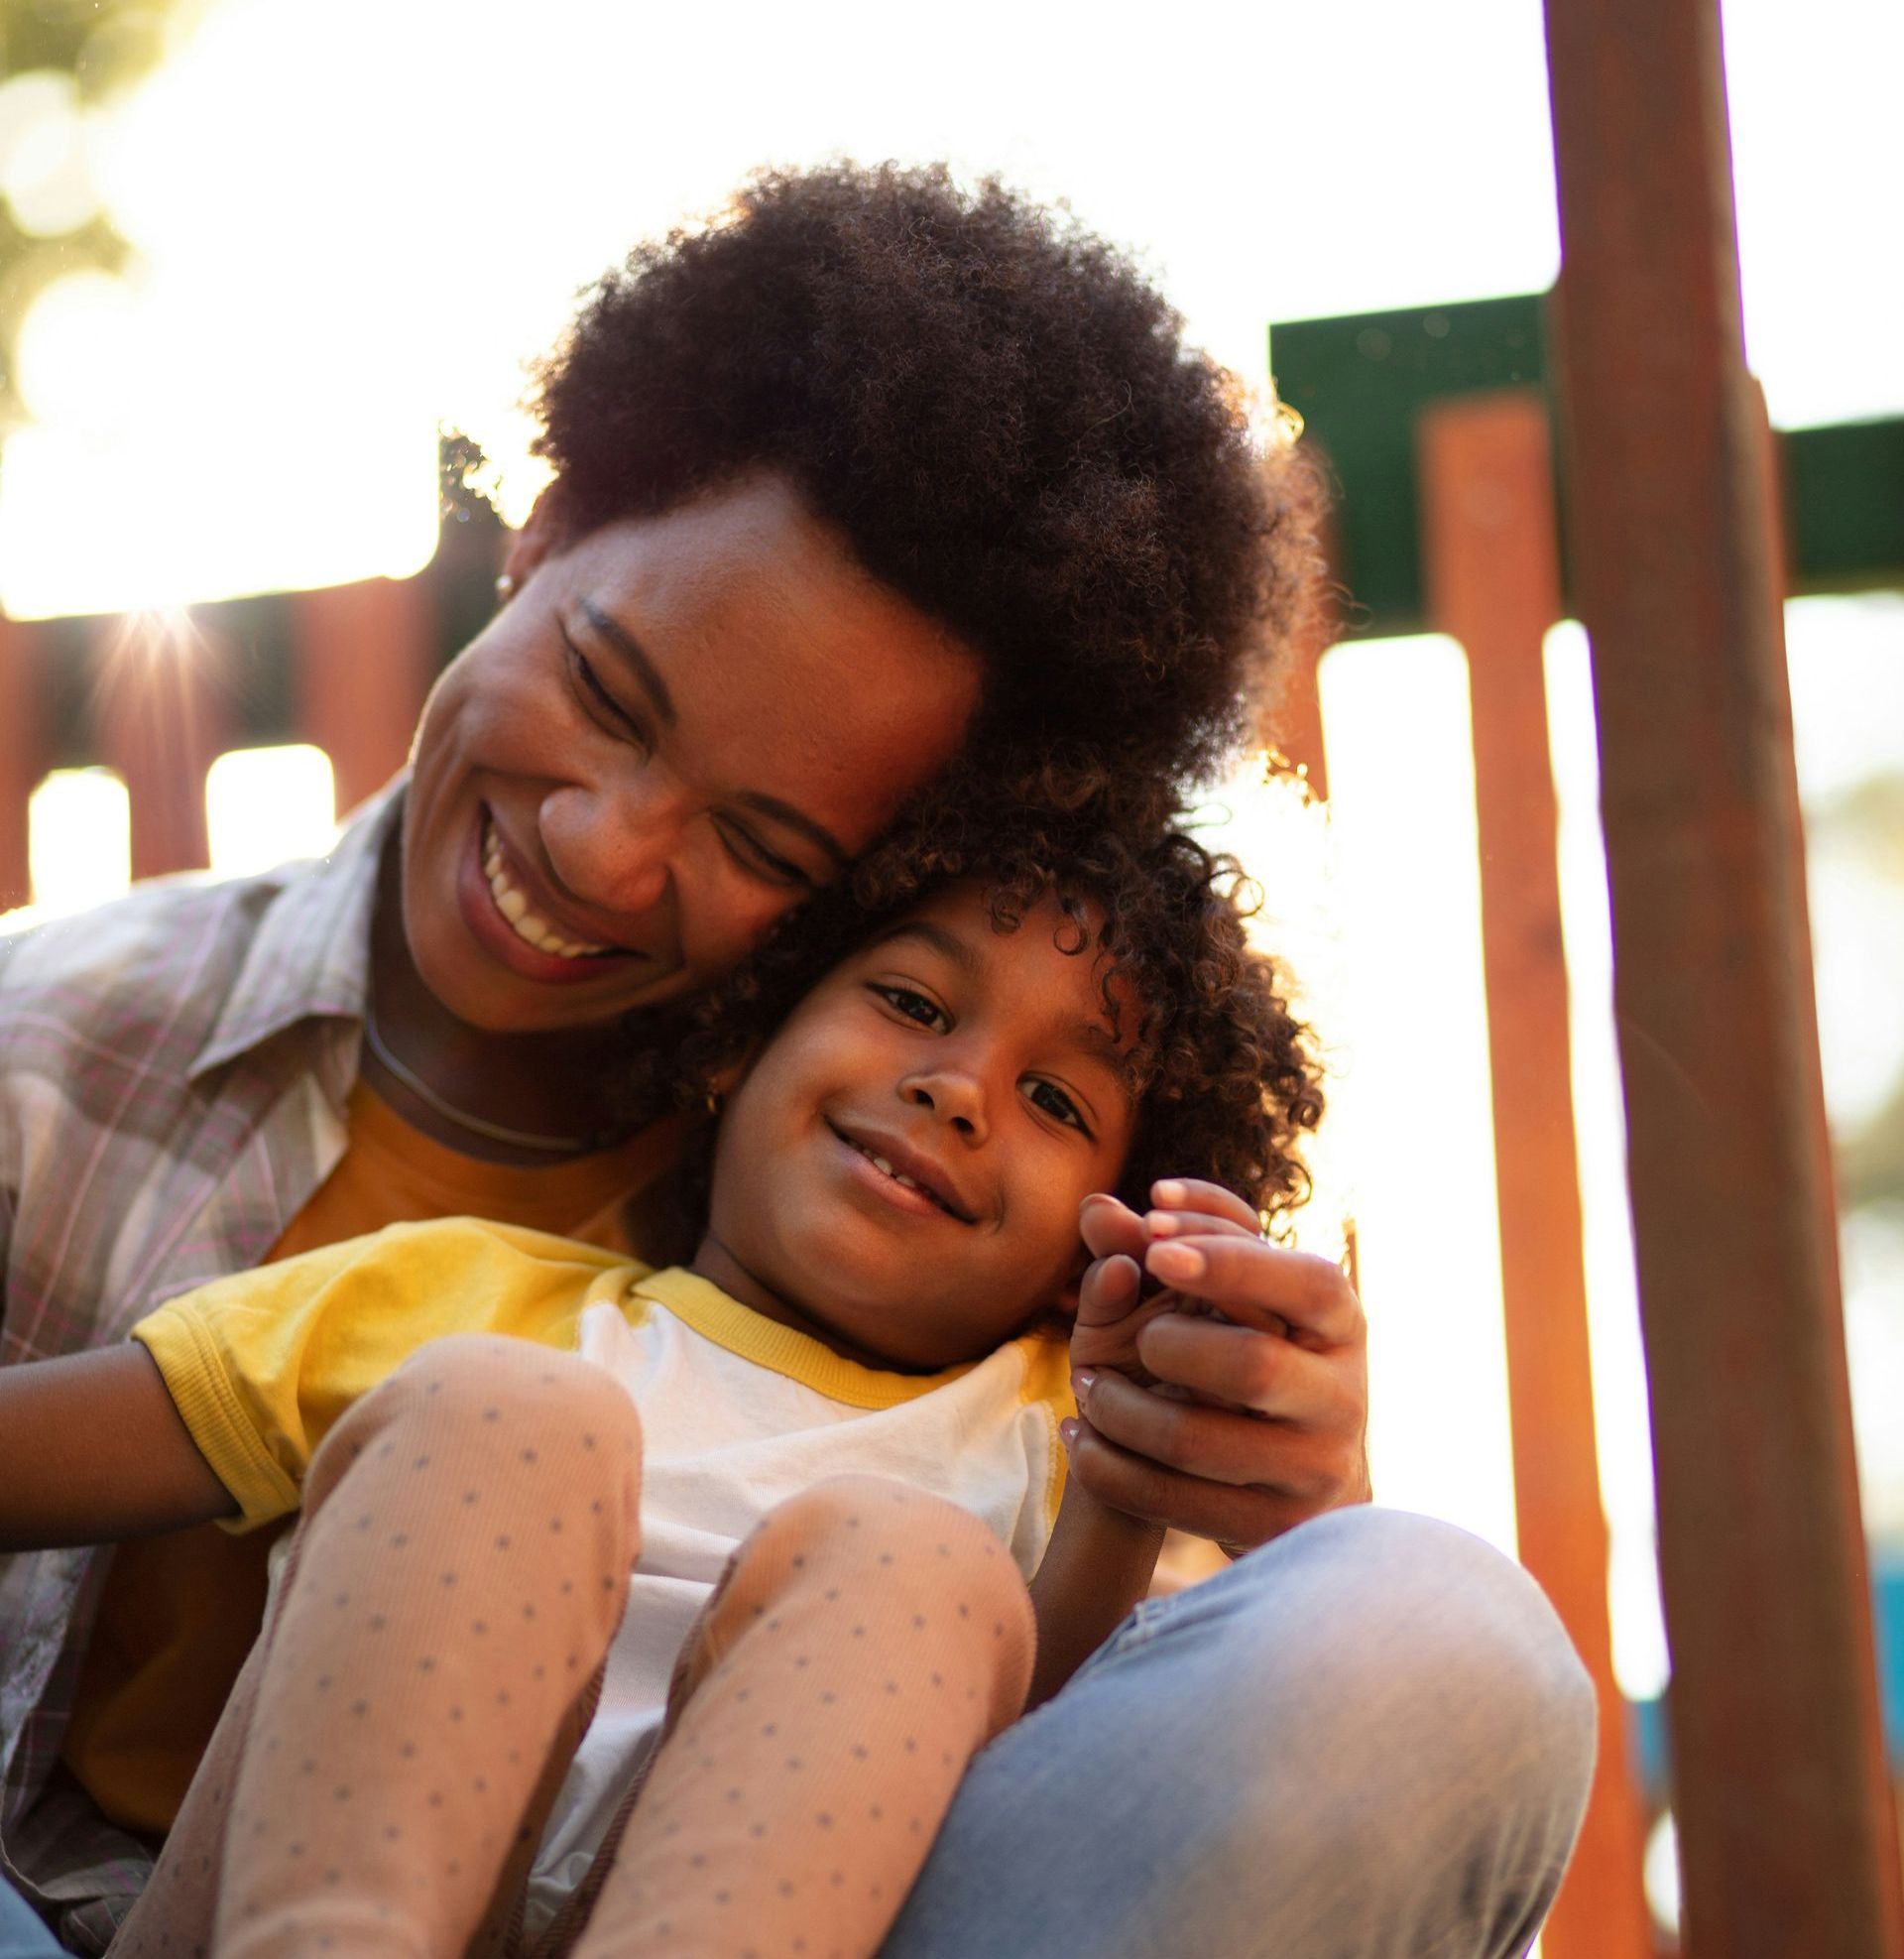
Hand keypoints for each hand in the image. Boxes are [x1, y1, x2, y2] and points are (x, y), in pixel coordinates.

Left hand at [1065, 1178, 1369, 1554]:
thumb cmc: (1246, 1364)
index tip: (1151, 1228)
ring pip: (1195, 1439)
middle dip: (1166, 1342)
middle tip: (1129, 1336)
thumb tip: (1093, 1208)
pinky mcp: (1269, 1529)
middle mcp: (1341, 1397)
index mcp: (1341, 1326)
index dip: (1229, 1255)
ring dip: (1119, 1407)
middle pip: (1251, 1365)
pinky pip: (1167, 1500)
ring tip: (1084, 1383)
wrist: (1299, 1489)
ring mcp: (1311, 1470)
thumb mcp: (1217, 1303)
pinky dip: (1107, 1466)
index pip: (1306, 1282)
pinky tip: (1078, 1436)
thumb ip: (1156, 1249)